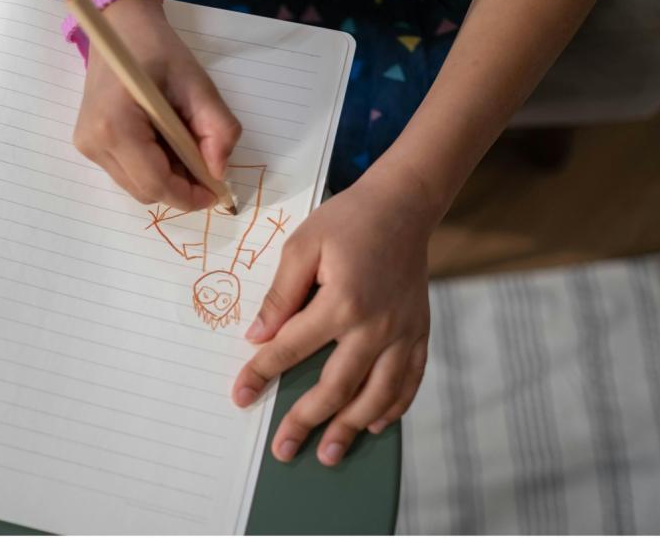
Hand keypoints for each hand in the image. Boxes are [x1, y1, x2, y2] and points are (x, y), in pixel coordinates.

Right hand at [72, 0, 240, 209]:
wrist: (122, 27)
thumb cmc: (158, 50)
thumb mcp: (198, 85)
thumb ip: (217, 129)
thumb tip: (219, 172)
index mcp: (115, 126)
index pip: (155, 184)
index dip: (189, 196)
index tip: (216, 192)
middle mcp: (94, 142)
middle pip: (145, 191)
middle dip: (180, 187)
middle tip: (205, 165)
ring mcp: (87, 145)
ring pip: (136, 186)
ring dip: (167, 177)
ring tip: (184, 146)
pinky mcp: (88, 144)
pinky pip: (127, 173)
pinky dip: (153, 168)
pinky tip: (165, 142)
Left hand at [232, 166, 434, 465]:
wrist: (403, 205)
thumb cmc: (347, 220)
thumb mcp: (302, 246)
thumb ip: (280, 295)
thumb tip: (258, 336)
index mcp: (342, 302)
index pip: (291, 349)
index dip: (261, 374)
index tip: (240, 395)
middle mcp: (376, 325)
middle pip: (337, 386)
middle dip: (306, 421)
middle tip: (284, 450)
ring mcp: (403, 332)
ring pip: (378, 394)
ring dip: (352, 427)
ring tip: (330, 453)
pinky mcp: (420, 331)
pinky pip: (410, 379)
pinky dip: (394, 407)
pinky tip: (376, 424)